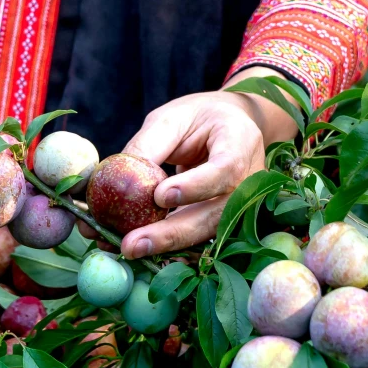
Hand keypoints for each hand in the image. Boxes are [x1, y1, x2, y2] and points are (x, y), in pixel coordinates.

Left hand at [117, 83, 298, 260]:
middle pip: (215, 214)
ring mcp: (240, 206)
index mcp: (240, 142)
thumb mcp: (173, 119)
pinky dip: (166, 245)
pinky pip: (197, 238)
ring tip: (128, 248)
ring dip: (166, 245)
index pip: (224, 169)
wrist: (228, 128)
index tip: (160, 196)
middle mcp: (248, 180)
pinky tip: (136, 247)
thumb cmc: (200, 119)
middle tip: (133, 244)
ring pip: (205, 233)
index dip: (195, 186)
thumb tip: (118, 179)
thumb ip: (150, 145)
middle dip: (172, 233)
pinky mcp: (223, 222)